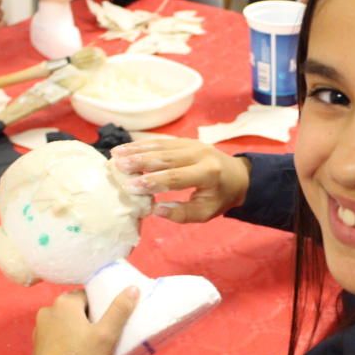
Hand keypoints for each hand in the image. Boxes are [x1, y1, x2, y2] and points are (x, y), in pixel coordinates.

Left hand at [29, 287, 137, 354]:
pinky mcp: (36, 344)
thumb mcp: (107, 335)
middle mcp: (48, 310)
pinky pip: (55, 333)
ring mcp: (39, 328)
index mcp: (64, 302)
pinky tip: (74, 352)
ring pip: (65, 321)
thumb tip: (132, 288)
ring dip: (76, 327)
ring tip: (89, 345)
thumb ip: (119, 310)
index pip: (88, 295)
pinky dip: (65, 338)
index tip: (108, 321)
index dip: (101, 307)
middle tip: (102, 334)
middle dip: (88, 317)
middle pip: (75, 307)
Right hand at [111, 139, 251, 223]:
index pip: (176, 177)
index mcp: (208, 173)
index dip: (153, 181)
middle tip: (117, 167)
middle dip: (140, 162)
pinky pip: (162, 141)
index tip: (131, 186)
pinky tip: (127, 147)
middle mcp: (200, 154)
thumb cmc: (220, 198)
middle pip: (166, 157)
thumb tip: (156, 210)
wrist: (238, 176)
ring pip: (161, 146)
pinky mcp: (186, 140)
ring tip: (115, 155)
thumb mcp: (206, 213)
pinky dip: (143, 144)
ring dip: (137, 150)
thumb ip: (182, 214)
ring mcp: (193, 144)